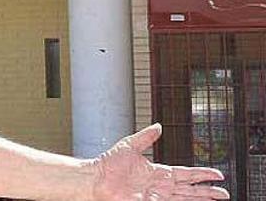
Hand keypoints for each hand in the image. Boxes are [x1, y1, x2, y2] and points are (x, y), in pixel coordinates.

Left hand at [89, 124, 227, 199]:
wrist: (94, 177)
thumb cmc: (108, 164)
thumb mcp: (130, 145)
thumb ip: (145, 137)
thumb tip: (158, 126)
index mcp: (159, 173)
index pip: (187, 174)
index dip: (203, 174)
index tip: (218, 174)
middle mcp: (160, 186)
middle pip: (190, 190)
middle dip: (208, 192)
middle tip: (224, 193)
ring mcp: (155, 196)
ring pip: (184, 199)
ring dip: (200, 199)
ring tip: (217, 200)